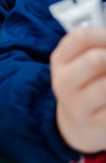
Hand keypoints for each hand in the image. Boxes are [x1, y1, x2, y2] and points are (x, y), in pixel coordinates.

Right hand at [51, 28, 105, 153]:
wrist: (79, 125)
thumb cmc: (88, 85)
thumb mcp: (81, 64)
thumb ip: (97, 49)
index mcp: (60, 61)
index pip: (81, 37)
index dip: (105, 36)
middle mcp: (64, 82)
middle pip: (96, 59)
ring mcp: (78, 106)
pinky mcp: (97, 125)